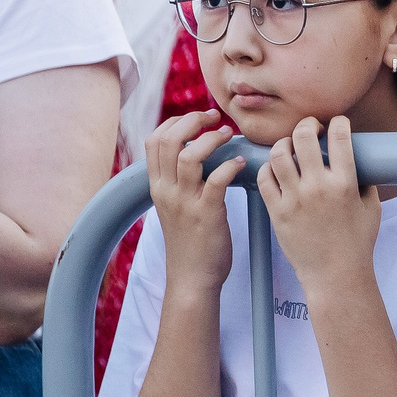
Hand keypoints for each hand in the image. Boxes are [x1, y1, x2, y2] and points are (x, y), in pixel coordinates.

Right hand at [144, 109, 244, 294]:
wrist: (191, 279)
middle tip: (215, 119)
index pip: (154, 140)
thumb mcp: (175, 207)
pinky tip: (242, 164)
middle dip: (193, 121)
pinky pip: (216, 180)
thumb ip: (179, 181)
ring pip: (190, 156)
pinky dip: (231, 166)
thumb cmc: (190, 241)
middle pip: (169, 141)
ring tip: (229, 137)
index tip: (198, 118)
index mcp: (157, 186)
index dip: (176, 121)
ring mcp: (184, 203)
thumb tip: (196, 153)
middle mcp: (166, 191)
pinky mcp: (206, 215)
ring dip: (213, 140)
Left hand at [258, 117, 380, 292]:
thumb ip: (364, 183)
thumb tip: (358, 162)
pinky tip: (276, 169)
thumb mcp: (371, 208)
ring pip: (279, 154)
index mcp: (345, 183)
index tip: (337, 123)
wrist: (335, 275)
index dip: (338, 122)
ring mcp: (295, 200)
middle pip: (304, 137)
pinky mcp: (277, 212)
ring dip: (284, 143)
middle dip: (306, 125)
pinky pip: (264, 179)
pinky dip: (268, 168)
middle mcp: (318, 187)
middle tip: (310, 128)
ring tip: (290, 146)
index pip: (340, 136)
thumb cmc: (357, 243)